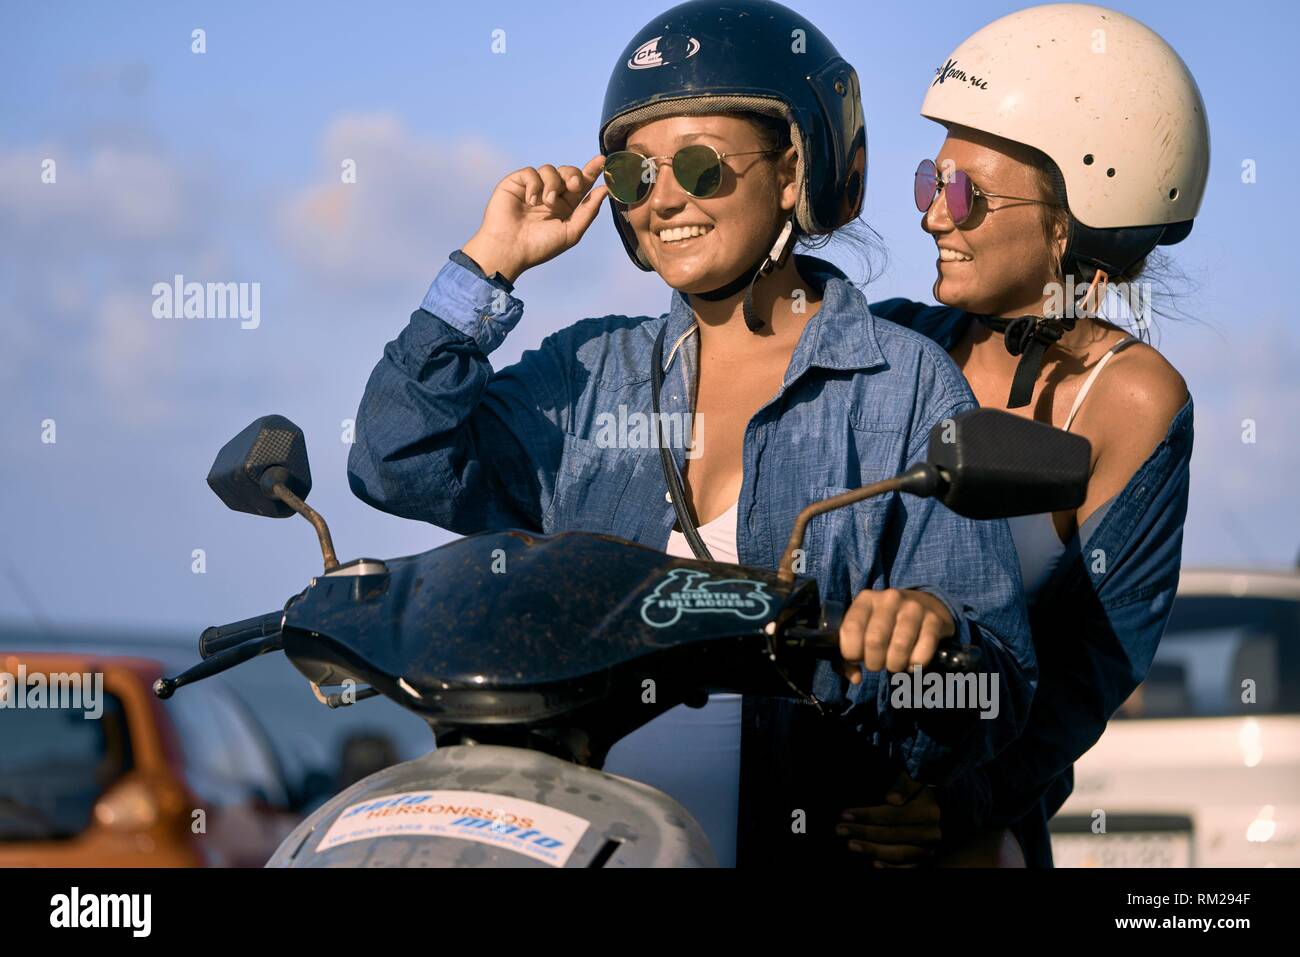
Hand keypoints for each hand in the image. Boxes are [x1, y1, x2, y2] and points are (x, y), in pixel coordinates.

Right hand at [461, 155, 608, 283]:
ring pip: (550, 169)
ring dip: (552, 184)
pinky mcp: (516, 183)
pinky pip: (531, 172)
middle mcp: (550, 195)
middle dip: (573, 175)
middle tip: (573, 185)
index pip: (581, 184)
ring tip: (546, 203)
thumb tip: (605, 190)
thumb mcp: (571, 231)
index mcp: (565, 207)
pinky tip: (530, 201)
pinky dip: (534, 185)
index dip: (592, 171)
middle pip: (568, 172)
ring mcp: (533, 188)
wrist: (509, 249)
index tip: (602, 160)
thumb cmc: (540, 246)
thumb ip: (589, 211)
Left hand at [837, 587, 954, 680]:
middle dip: (874, 662)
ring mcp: (914, 607)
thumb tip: (856, 678)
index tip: (857, 657)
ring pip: (899, 647)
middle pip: (875, 640)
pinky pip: (922, 653)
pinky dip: (915, 665)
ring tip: (895, 663)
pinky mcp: (934, 620)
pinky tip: (912, 661)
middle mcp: (890, 598)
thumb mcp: (863, 630)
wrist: (925, 605)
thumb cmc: (885, 625)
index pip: (851, 628)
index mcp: (866, 599)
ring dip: (895, 665)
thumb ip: (848, 657)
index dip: (851, 652)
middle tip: (878, 663)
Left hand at [838, 771, 941, 867]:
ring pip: (898, 854)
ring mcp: (928, 849)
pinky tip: (874, 864)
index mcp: (929, 811)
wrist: (933, 808)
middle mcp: (931, 833)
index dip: (868, 815)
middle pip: (893, 835)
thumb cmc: (916, 792)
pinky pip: (907, 869)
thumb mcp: (912, 781)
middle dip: (864, 832)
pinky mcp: (924, 861)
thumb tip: (891, 799)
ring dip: (872, 850)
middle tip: (840, 829)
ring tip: (850, 844)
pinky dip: (891, 868)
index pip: (894, 815)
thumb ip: (903, 785)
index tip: (845, 814)